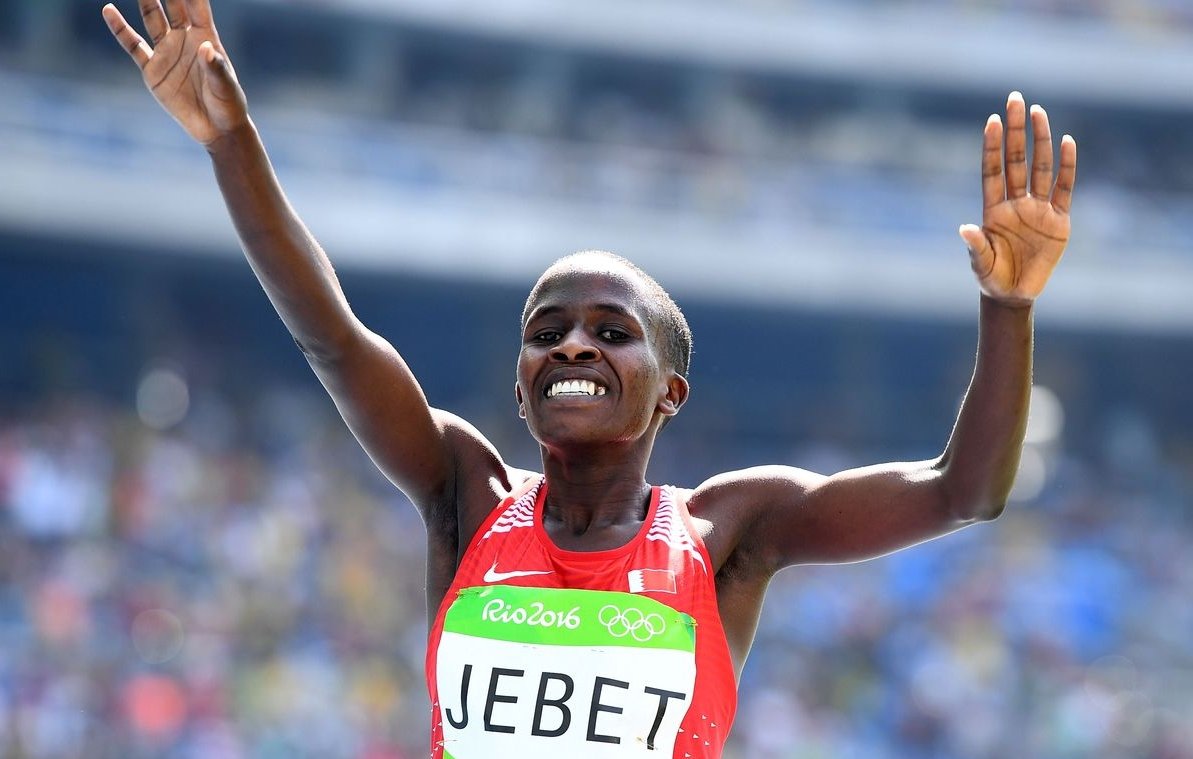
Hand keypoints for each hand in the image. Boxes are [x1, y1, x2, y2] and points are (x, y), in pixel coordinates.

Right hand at [102, 0, 247, 145]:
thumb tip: (207, 48)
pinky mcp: (153, 70)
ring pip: (153, 18)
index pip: (197, 5)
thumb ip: (217, 68)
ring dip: (146, 0)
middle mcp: (185, 39)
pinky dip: (120, 29)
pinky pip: (133, 45)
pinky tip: (109, 11)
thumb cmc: (228, 104)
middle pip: (173, 5)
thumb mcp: (226, 87)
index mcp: (207, 37)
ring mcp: (167, 52)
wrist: (216, 129)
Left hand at [959, 92, 1076, 305]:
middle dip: (1015, 131)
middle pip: (1016, 159)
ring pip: (1040, 167)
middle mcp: (1015, 203)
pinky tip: (1067, 142)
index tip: (992, 121)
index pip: (992, 171)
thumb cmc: (992, 277)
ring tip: (1039, 112)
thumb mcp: (981, 264)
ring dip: (1041, 140)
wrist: (1015, 294)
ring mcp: (1038, 209)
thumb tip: (965, 228)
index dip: (992, 147)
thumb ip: (976, 246)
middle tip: (1015, 99)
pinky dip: (1066, 166)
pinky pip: (1064, 188)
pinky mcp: (1059, 219)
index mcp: (993, 210)